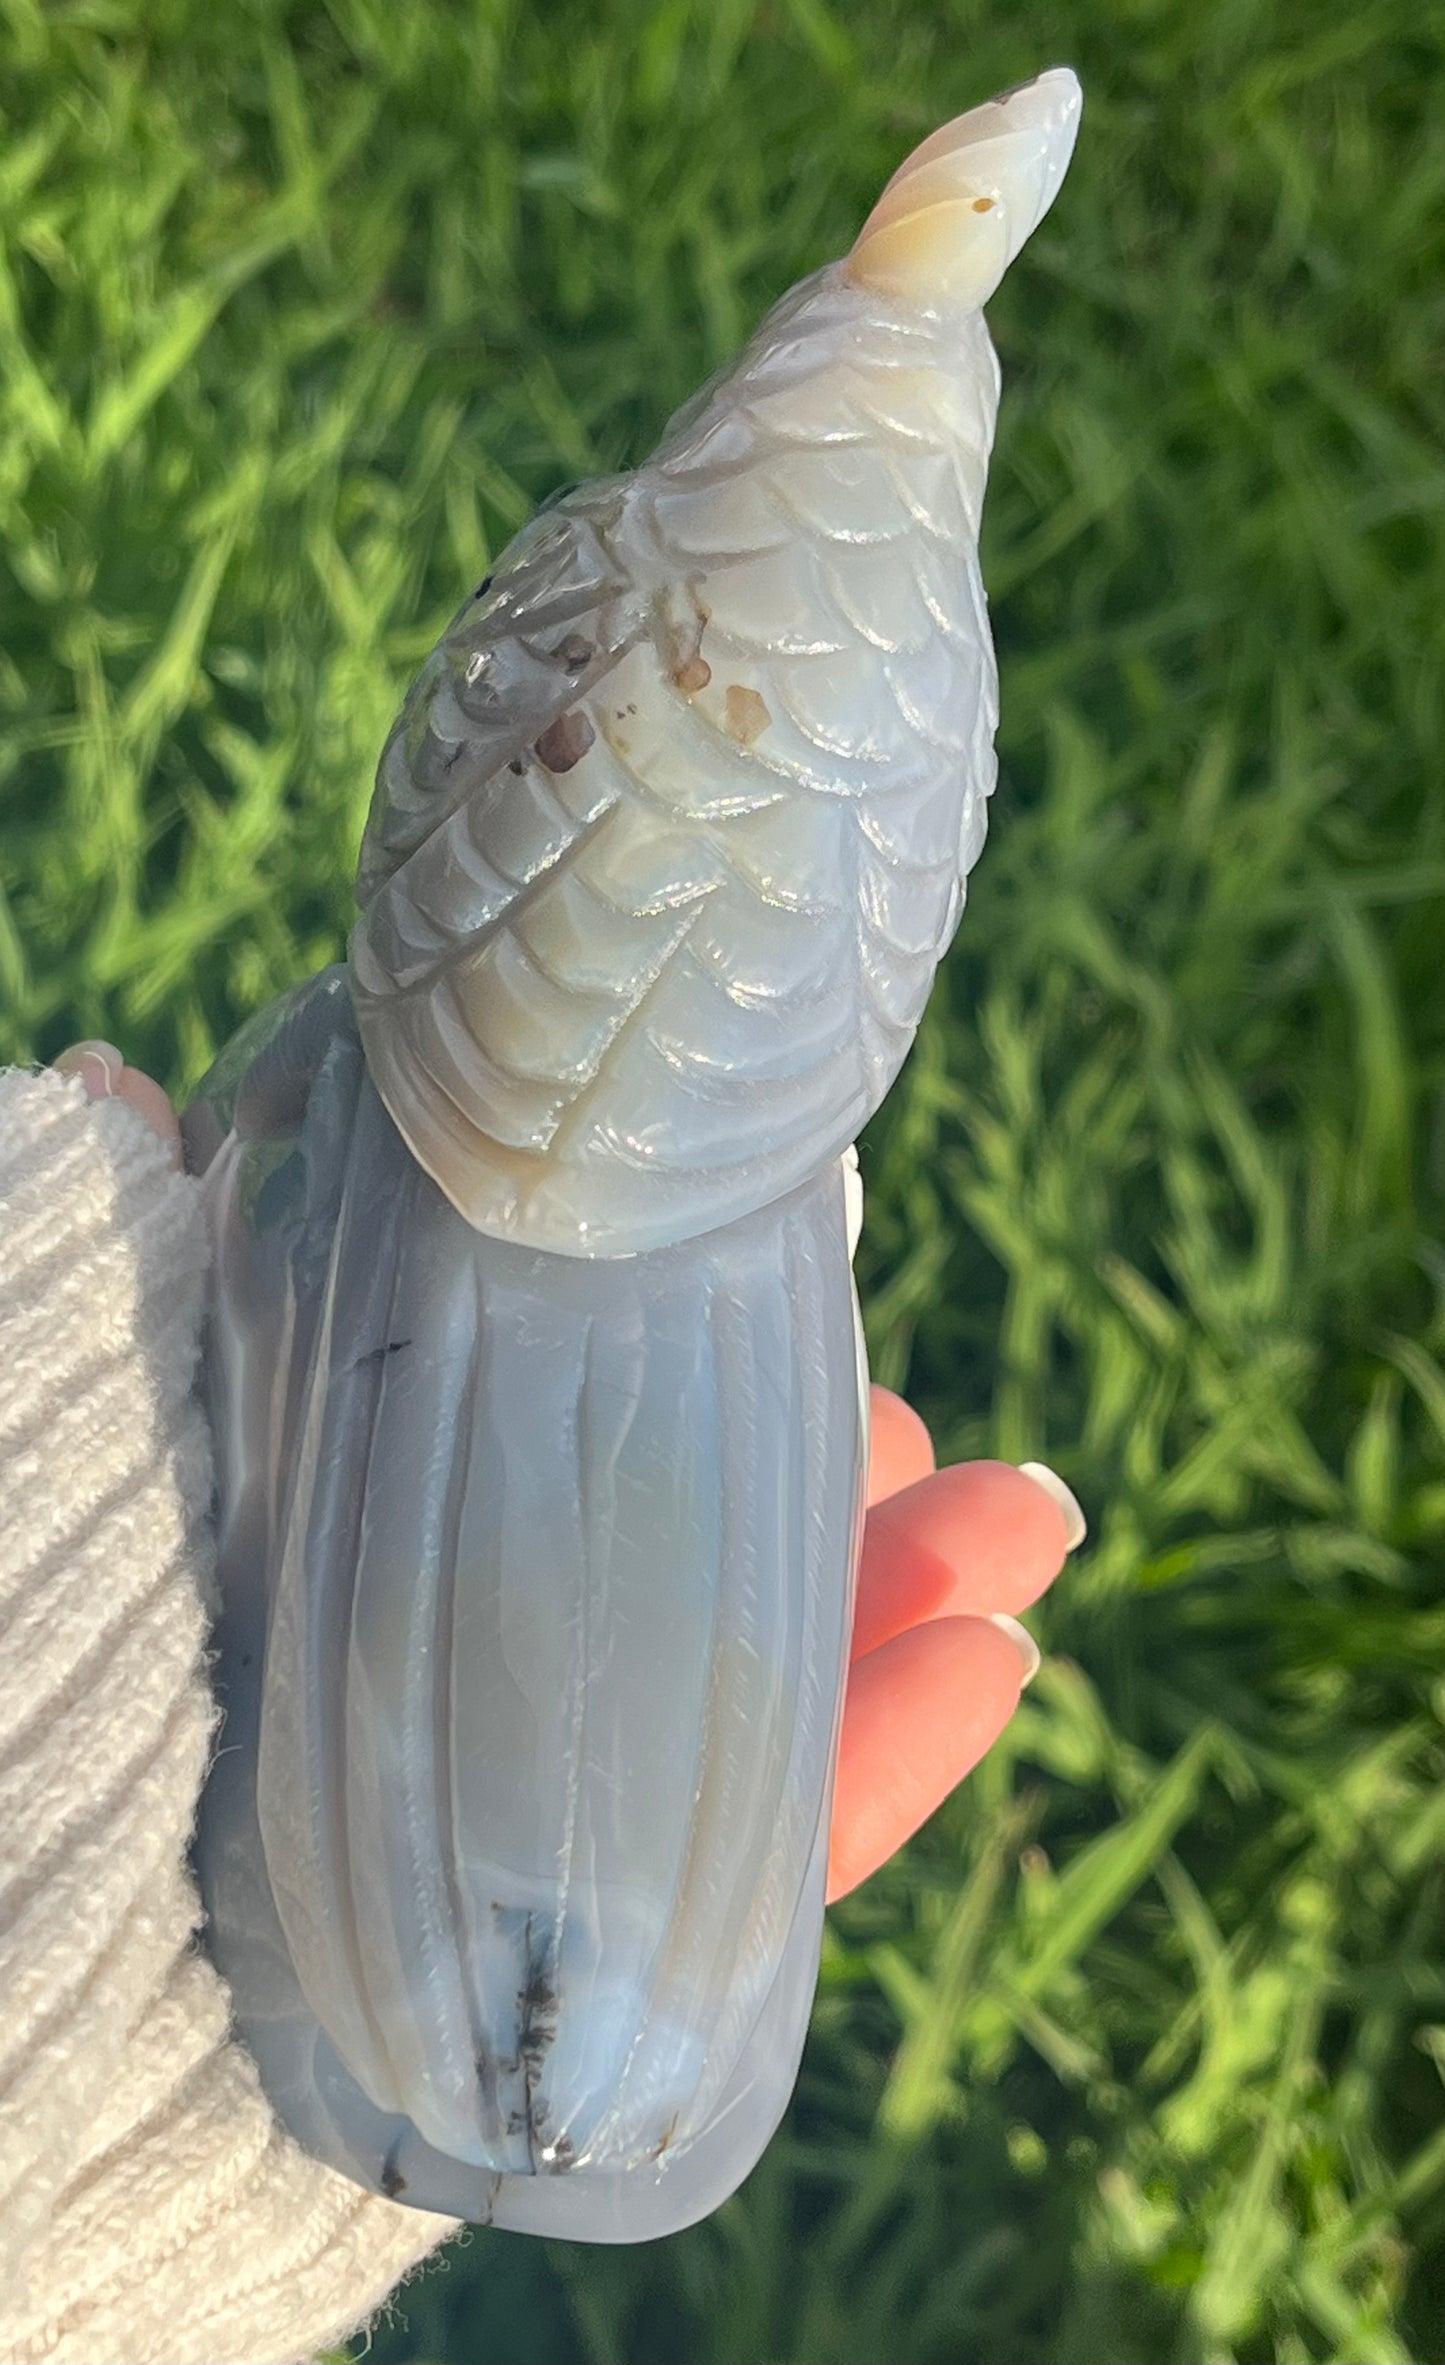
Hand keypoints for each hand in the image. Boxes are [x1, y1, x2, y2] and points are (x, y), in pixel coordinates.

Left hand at [54, 1043, 1084, 1911]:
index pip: (539, 1446)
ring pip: (746, 1707)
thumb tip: (113, 1074)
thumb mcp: (97, 1425)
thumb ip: (118, 1271)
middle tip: (918, 1422)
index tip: (782, 1275)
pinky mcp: (590, 1971)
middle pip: (668, 1569)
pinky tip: (998, 1662)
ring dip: (904, 1606)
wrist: (50, 1988)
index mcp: (351, 1545)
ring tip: (1035, 1523)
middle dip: (825, 1489)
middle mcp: (448, 1672)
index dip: (669, 1371)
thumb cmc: (59, 1630)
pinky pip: (758, 1873)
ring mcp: (522, 1820)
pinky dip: (887, 1772)